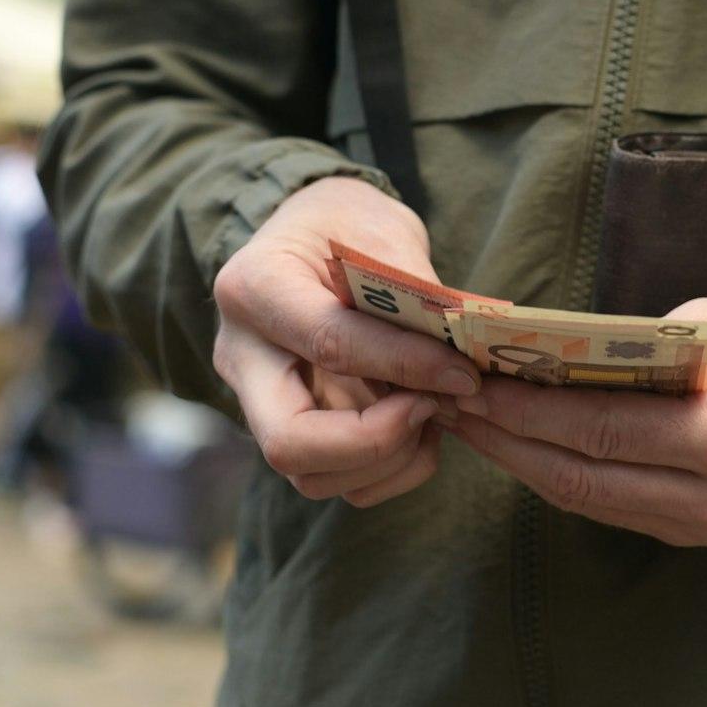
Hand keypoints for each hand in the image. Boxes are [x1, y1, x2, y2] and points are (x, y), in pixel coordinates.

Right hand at [212, 177, 479, 506]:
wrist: (311, 235)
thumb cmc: (346, 225)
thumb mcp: (382, 233)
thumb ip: (415, 297)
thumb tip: (459, 365)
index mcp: (254, 288)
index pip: (330, 344)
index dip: (406, 367)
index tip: (464, 375)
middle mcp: (241, 355)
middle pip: (289, 444)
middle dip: (376, 443)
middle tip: (433, 408)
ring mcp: (257, 401)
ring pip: (311, 477)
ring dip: (387, 462)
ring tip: (433, 414)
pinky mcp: (286, 428)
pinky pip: (333, 482)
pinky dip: (388, 471)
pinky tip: (419, 429)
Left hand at [448, 290, 706, 545]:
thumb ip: (632, 350)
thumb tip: (536, 358)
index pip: (604, 431)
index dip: (530, 411)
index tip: (473, 383)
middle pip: (583, 478)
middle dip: (507, 440)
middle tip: (450, 404)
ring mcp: (705, 529)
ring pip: (587, 501)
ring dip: (520, 461)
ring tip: (470, 420)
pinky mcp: (691, 534)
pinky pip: (607, 506)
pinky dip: (557, 472)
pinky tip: (518, 441)